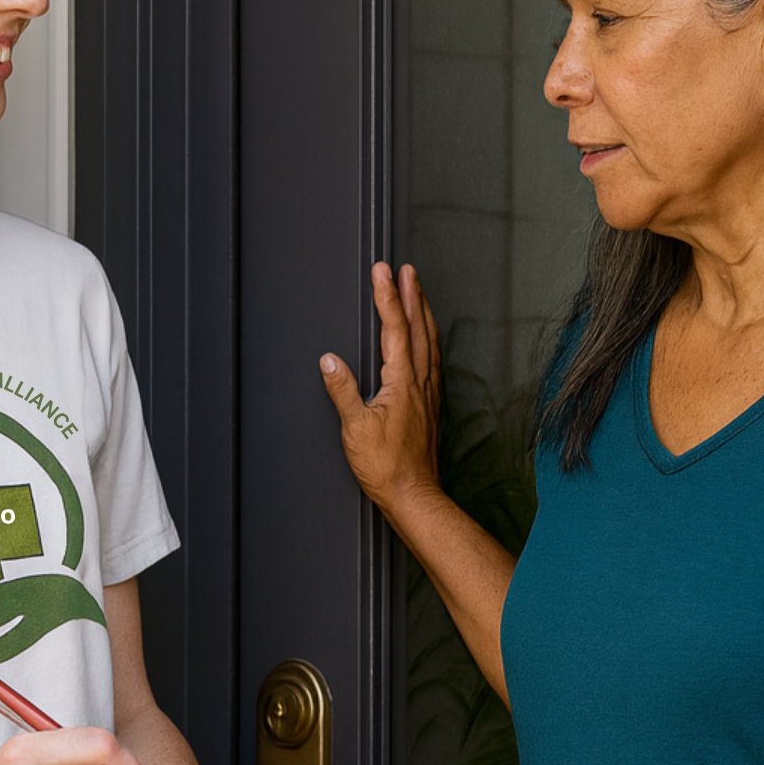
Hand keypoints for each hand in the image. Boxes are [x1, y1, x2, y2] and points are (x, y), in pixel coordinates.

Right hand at [320, 262, 442, 519]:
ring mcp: (428, 393)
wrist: (413, 494)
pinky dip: (429, 340)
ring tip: (418, 292)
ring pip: (429, 342)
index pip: (394, 328)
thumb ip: (343, 390)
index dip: (387, 297)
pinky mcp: (430, 406)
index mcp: (401, 382)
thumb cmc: (385, 467)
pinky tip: (426, 340)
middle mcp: (420, 382)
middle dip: (410, 295)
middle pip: (417, 328)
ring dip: (422, 314)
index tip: (383, 271)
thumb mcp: (355, 428)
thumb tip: (330, 361)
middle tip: (406, 270)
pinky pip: (433, 361)